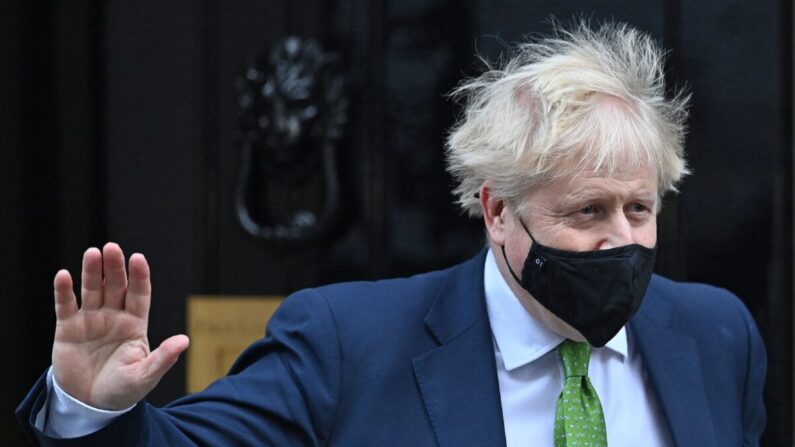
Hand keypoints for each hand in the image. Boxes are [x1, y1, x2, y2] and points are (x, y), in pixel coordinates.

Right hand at [51, 242, 188, 409]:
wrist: (90, 405)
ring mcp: (90, 320)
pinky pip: (66, 306)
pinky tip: (63, 276)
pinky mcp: (68, 329)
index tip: (138, 259)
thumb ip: (163, 358)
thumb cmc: (122, 390)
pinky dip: (64, 291)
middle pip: (115, 286)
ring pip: (92, 290)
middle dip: (114, 267)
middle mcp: (114, 316)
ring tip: (92, 253)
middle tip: (111, 248)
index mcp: (135, 324)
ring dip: (91, 272)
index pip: (139, 294)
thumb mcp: (145, 377)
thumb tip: (184, 341)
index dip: (139, 276)